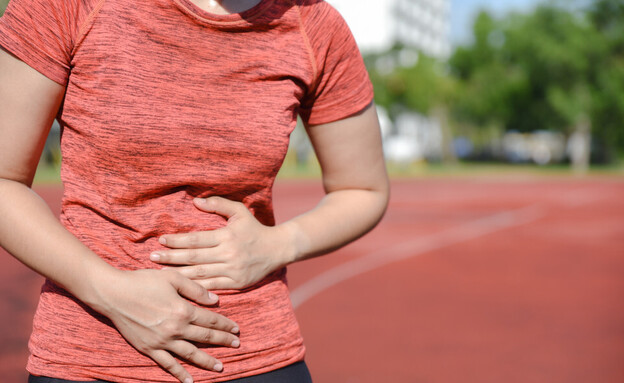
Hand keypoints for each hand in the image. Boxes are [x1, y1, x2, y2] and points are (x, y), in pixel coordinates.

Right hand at [95, 268, 239, 382]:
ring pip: (190, 354)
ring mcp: (162, 341)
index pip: (211, 320)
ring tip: (220, 367)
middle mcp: (175, 328)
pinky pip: (167, 364)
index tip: (236, 329)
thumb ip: (196, 289)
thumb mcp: (173, 278)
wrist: (113, 294)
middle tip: (237, 345)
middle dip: (223, 341)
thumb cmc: (143, 281)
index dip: (225, 325)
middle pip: (205, 337)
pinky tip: (190, 381)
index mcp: (183, 310)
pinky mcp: (149, 349)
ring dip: (207, 361)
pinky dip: (179, 374)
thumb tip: (216, 300)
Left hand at [150, 197, 293, 289]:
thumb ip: (218, 204)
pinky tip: (181, 288)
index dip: (177, 240)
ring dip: (178, 274)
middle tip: (151, 257)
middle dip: (171, 258)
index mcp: (227, 236)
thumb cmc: (255, 228)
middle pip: (194, 258)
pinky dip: (195, 288)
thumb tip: (195, 201)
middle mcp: (229, 254)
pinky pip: (212, 287)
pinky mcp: (237, 283)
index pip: (196, 239)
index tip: (161, 240)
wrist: (278, 249)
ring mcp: (233, 270)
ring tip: (160, 273)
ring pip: (200, 274)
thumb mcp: (240, 211)